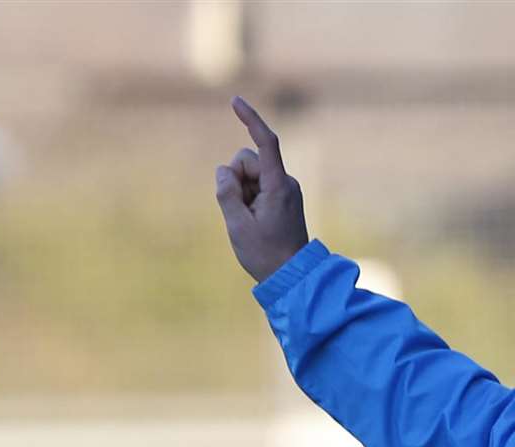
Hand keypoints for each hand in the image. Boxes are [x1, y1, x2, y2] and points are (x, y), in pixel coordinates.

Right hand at [215, 97, 310, 282]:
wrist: (291, 277)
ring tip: (249, 221)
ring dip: (241, 192)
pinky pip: (255, 187)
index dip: (250, 119)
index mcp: (278, 186)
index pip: (265, 143)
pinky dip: (247, 199)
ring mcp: (284, 190)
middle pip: (247, 160)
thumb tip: (224, 171)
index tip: (235, 101)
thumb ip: (226, 193)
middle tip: (240, 213)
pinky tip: (253, 222)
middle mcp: (285, 182)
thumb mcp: (237, 226)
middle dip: (235, 178)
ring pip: (249, 175)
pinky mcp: (281, 198)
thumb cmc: (265, 254)